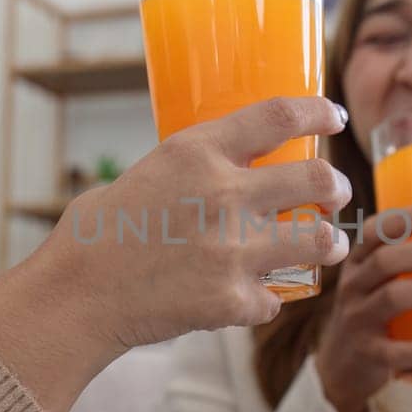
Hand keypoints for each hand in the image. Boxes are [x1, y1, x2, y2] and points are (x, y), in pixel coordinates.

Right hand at [0, 97, 351, 411]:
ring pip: (319, 241)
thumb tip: (219, 169)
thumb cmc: (95, 234)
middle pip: (317, 179)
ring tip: (329, 244)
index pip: (280, 115)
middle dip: (336, 186)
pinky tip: (254, 298)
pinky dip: (267, 300)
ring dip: (330, 242)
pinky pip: (275, 299)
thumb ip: (191, 169)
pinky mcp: (232, 300)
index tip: (335, 115)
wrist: (75, 297)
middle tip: (336, 192)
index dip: (318, 110)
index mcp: (197, 152)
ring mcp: (234, 251)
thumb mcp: (144, 174)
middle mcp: (225, 195)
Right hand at [314, 210, 411, 411]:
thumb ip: (402, 257)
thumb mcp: (374, 281)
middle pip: (387, 261)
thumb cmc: (373, 313)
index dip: (407, 217)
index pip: (374, 231)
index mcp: (357, 263)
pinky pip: (398, 350)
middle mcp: (352, 287)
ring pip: (393, 298)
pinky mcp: (367, 355)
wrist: (340, 368)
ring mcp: (357, 321)